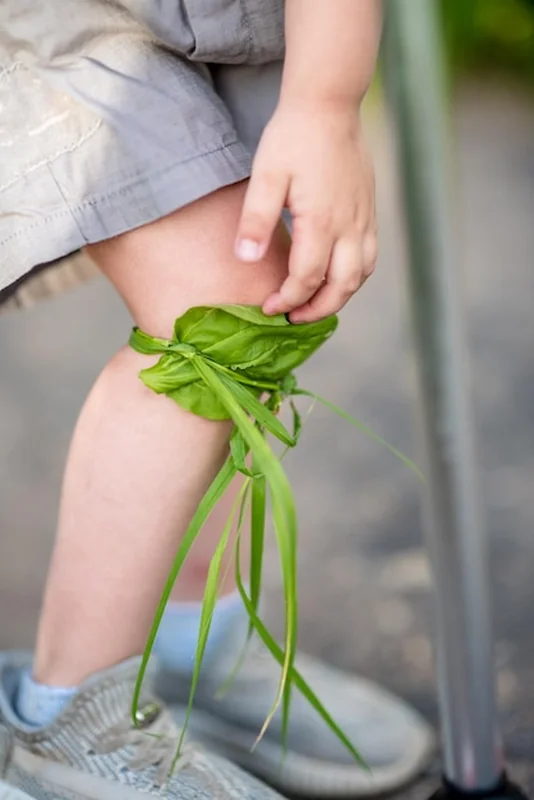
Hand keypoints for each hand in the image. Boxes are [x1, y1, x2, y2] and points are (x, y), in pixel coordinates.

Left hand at [235, 102, 377, 322]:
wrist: (329, 104)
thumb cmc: (293, 137)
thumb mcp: (265, 175)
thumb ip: (256, 220)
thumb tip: (245, 260)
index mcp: (322, 221)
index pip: (307, 279)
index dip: (287, 300)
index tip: (268, 308)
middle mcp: (350, 226)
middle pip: (341, 287)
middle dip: (316, 310)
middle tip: (291, 318)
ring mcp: (364, 219)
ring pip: (361, 276)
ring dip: (338, 298)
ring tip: (312, 305)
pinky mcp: (369, 211)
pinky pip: (369, 257)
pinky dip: (354, 277)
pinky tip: (335, 277)